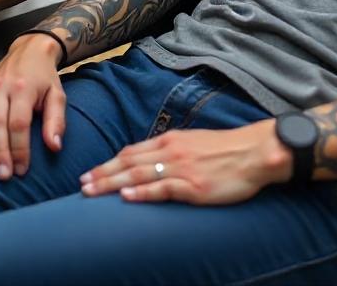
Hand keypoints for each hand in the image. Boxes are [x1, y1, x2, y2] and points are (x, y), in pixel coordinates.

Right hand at [0, 34, 63, 180]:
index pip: (19, 123)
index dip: (19, 149)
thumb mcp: (57, 95)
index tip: (21, 170)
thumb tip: (54, 146)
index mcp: (23, 88)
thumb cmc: (43, 78)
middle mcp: (1, 86)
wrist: (30, 51)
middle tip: (3, 174)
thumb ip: (56, 120)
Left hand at [79, 121, 291, 205]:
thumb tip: (152, 161)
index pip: (132, 151)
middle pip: (129, 162)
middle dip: (103, 174)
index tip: (91, 172)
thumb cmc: (226, 150)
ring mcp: (182, 168)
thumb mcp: (194, 143)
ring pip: (139, 175)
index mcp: (172, 140)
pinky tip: (126, 197)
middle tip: (81, 185)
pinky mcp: (194, 185)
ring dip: (113, 184)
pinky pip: (162, 189)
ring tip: (92, 192)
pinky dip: (142, 193)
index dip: (110, 163)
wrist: (254, 152)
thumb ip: (173, 151)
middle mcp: (172, 151)